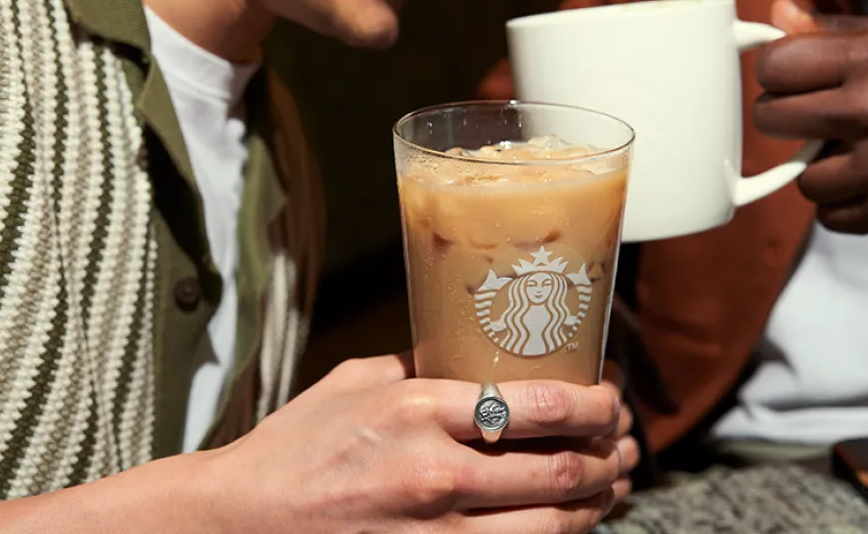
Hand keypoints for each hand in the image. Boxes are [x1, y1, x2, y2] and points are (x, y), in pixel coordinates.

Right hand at [201, 354, 636, 532]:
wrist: (240, 522)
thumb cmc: (297, 445)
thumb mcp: (360, 380)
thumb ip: (426, 365)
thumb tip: (483, 351)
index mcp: (420, 409)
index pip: (537, 402)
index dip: (595, 400)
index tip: (611, 393)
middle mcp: (436, 474)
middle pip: (561, 467)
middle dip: (612, 452)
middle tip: (627, 438)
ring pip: (554, 525)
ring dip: (599, 502)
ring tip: (616, 481)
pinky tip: (574, 522)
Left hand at [753, 0, 867, 236]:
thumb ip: (834, 30)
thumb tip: (774, 14)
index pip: (777, 64)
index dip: (775, 72)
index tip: (788, 78)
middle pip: (774, 120)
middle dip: (784, 118)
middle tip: (810, 117)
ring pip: (803, 177)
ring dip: (819, 168)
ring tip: (851, 153)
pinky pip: (830, 215)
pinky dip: (843, 203)